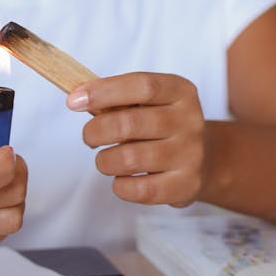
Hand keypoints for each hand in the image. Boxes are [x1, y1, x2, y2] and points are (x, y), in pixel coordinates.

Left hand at [67, 73, 206, 207]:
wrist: (202, 160)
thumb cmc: (160, 125)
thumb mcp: (147, 103)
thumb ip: (116, 99)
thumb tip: (77, 98)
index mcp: (180, 91)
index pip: (142, 85)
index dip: (104, 91)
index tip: (74, 101)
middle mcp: (190, 121)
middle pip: (130, 123)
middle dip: (96, 131)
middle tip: (89, 136)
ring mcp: (190, 154)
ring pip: (130, 159)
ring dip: (105, 161)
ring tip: (105, 159)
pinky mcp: (186, 185)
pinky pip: (140, 189)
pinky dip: (120, 185)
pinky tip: (121, 178)